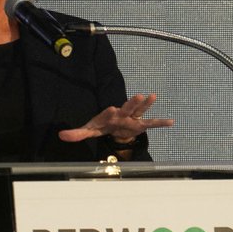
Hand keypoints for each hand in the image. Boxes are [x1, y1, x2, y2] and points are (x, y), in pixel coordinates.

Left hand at [58, 93, 173, 144]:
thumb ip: (77, 133)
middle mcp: (122, 115)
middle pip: (127, 108)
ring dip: (146, 104)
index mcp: (108, 116)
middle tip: (137, 95)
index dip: (109, 112)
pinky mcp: (140, 125)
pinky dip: (161, 123)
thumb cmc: (102, 126)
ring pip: (140, 111)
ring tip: (153, 96)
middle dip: (131, 103)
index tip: (111, 109)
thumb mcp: (89, 130)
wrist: (114, 127)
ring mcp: (132, 119)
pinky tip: (171, 122)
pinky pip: (151, 123)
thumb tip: (61, 135)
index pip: (108, 114)